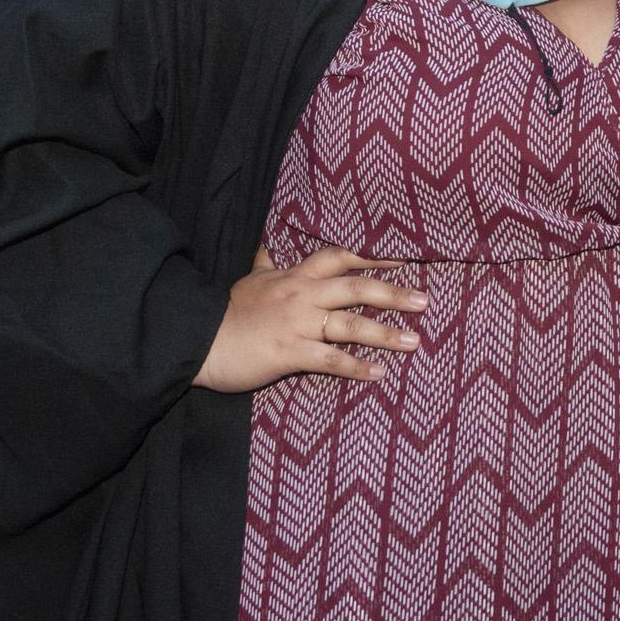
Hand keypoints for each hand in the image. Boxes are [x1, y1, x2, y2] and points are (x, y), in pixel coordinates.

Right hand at [196, 244, 425, 393]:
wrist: (195, 338)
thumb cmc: (223, 312)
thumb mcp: (249, 280)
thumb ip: (265, 265)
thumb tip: (265, 246)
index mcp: (294, 276)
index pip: (339, 258)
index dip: (371, 258)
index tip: (401, 261)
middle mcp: (302, 295)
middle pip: (356, 288)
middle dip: (393, 293)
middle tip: (424, 300)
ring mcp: (297, 324)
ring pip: (350, 325)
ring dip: (386, 333)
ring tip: (414, 340)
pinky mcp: (289, 353)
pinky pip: (330, 360)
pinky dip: (356, 367)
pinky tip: (379, 373)